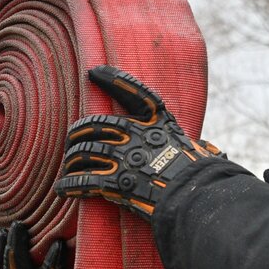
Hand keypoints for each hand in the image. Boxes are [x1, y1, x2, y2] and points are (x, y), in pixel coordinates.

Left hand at [54, 65, 222, 219]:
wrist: (197, 196)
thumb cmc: (204, 174)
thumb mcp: (200, 150)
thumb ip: (194, 146)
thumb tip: (207, 151)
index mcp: (157, 122)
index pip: (132, 92)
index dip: (112, 79)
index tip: (94, 72)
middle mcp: (135, 134)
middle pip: (96, 124)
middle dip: (79, 132)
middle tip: (71, 139)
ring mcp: (123, 158)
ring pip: (85, 152)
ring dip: (72, 160)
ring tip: (67, 166)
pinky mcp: (116, 182)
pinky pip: (85, 182)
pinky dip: (70, 185)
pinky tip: (61, 188)